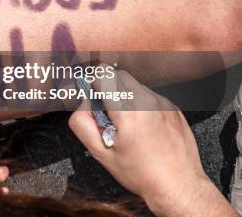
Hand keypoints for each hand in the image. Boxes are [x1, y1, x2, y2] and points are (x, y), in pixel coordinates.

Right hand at [68, 66, 235, 216]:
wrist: (178, 186)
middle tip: (106, 112)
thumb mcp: (101, 153)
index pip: (103, 75)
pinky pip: (150, 96)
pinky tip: (143, 127)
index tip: (92, 96)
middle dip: (107, 87)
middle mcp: (147, 102)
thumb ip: (82, 124)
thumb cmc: (141, 173)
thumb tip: (81, 104)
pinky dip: (141, 105)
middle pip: (118, 75)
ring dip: (124, 96)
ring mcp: (163, 103)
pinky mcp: (173, 108)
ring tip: (126, 123)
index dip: (92, 83)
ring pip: (135, 85)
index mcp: (127, 112)